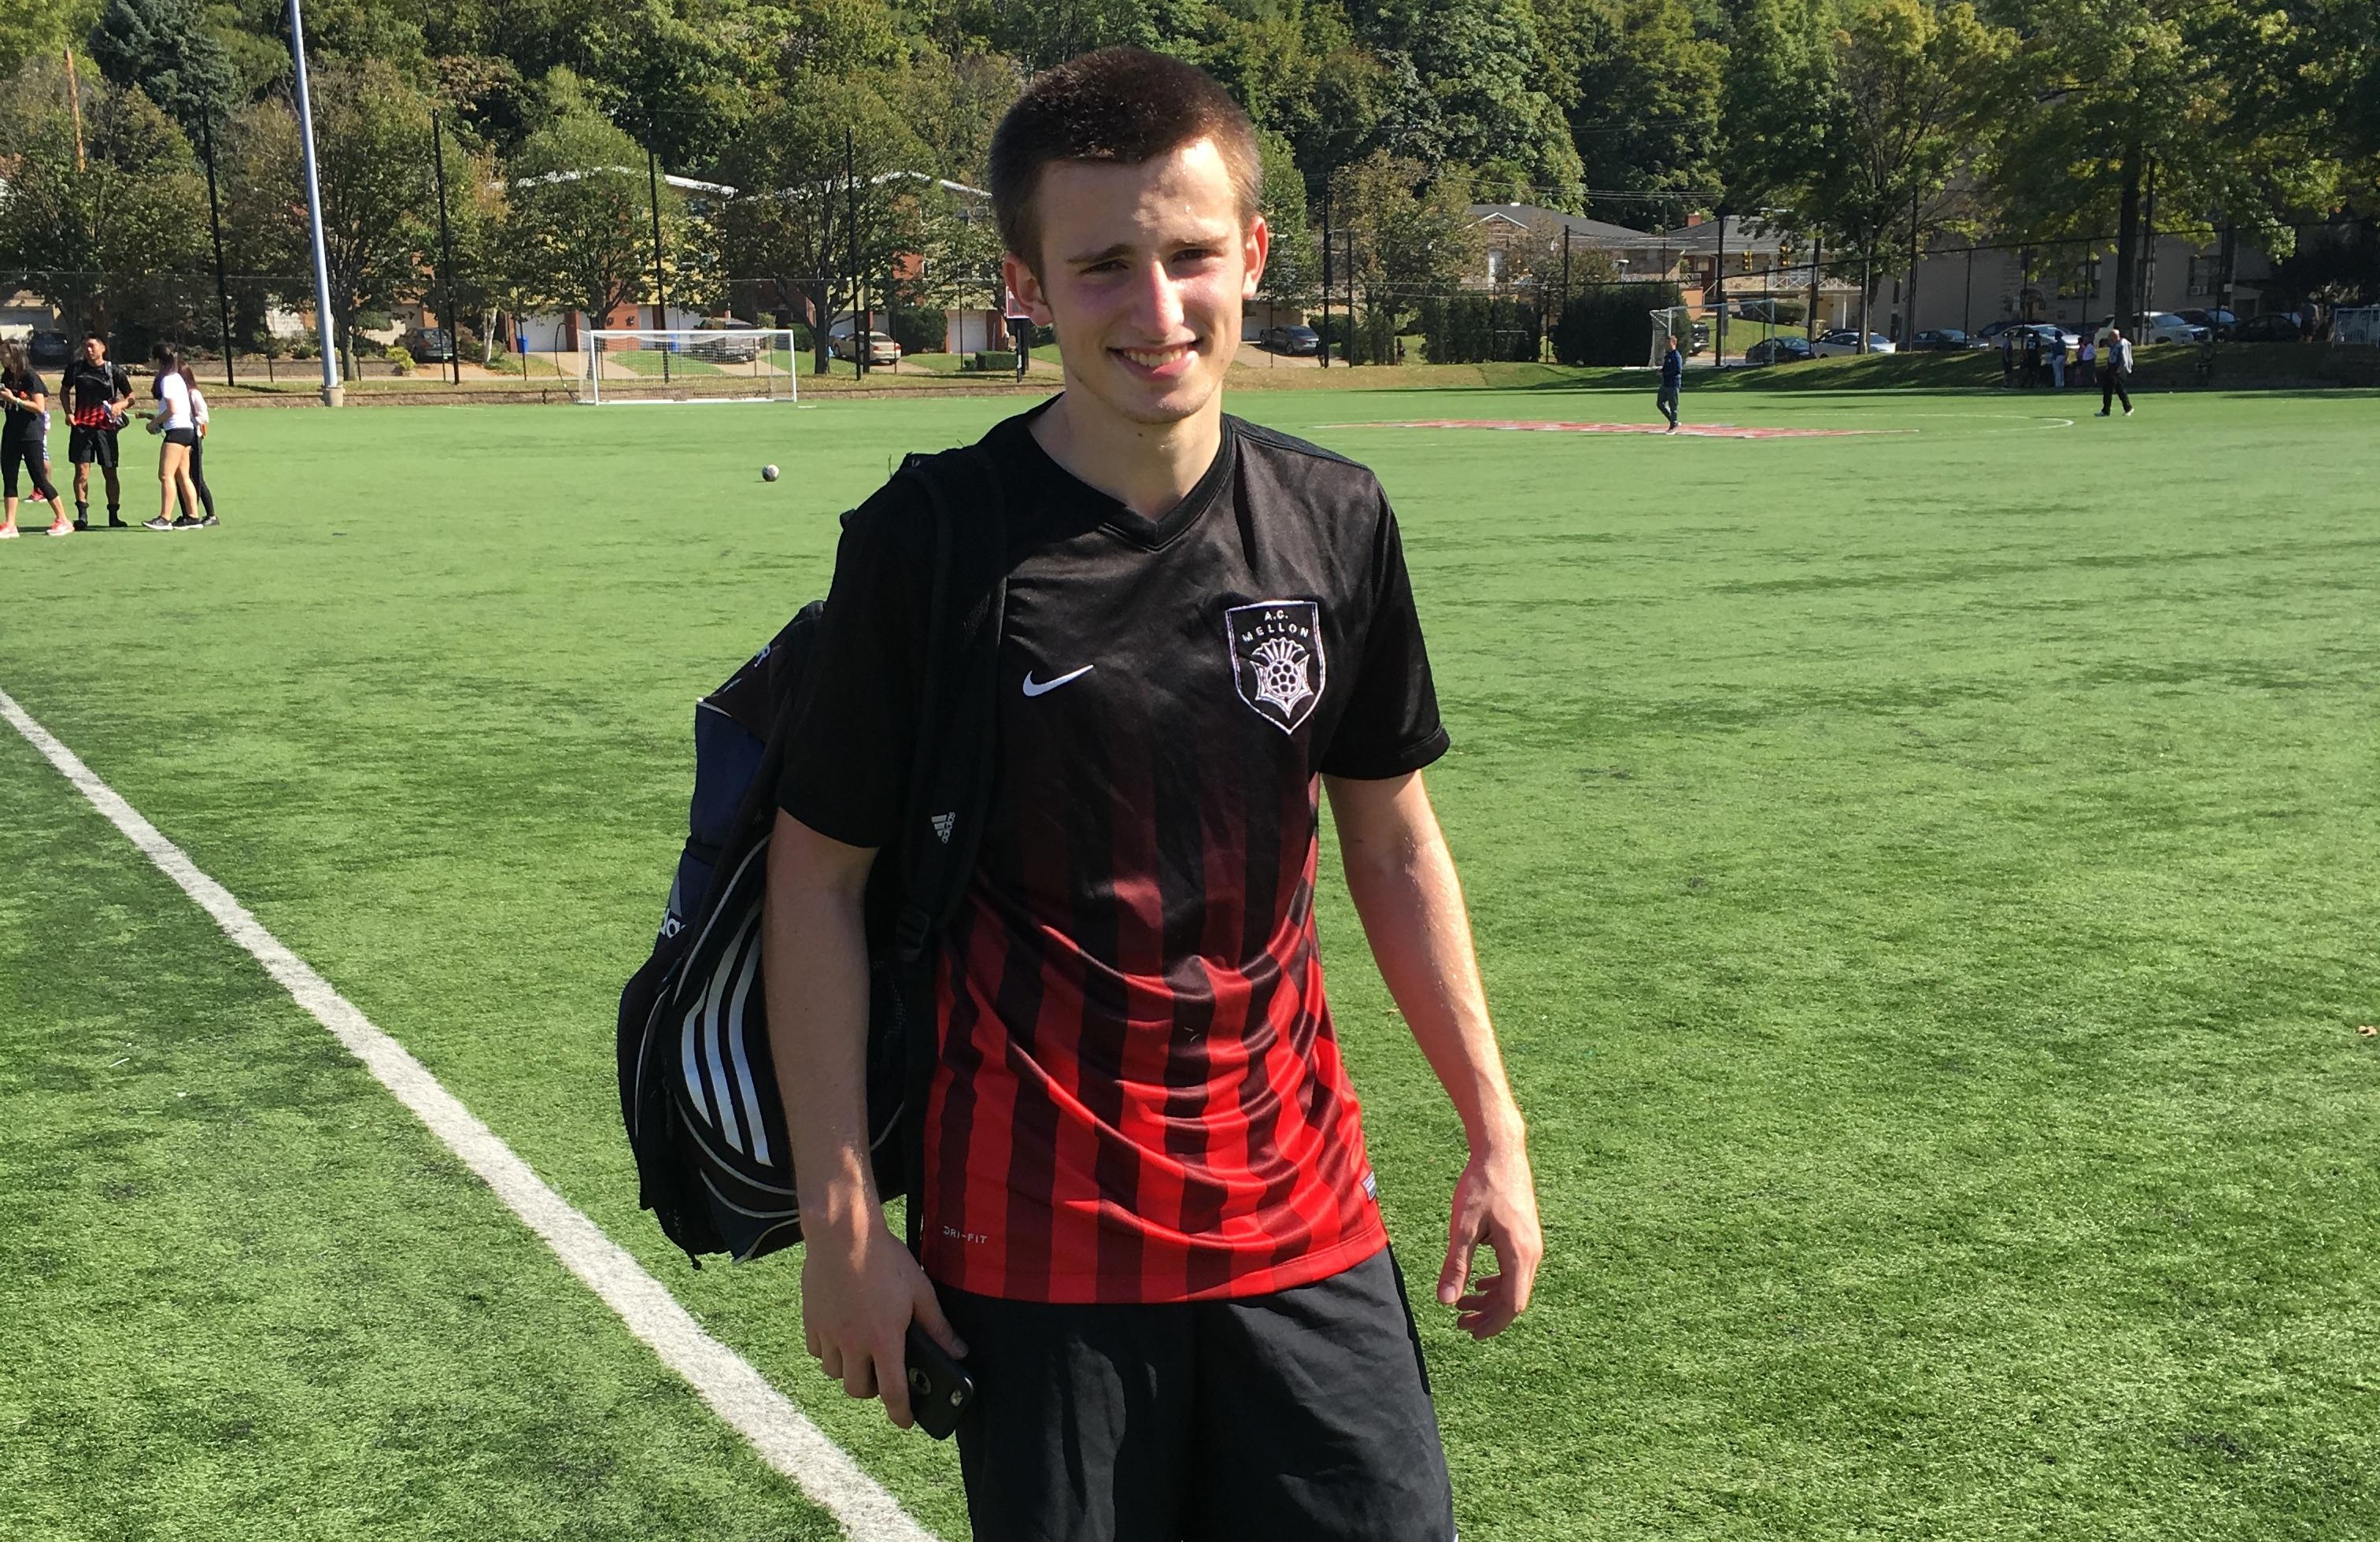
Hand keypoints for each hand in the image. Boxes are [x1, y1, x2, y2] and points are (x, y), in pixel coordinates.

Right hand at [801, 1218, 967, 1428]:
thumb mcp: (920, 1291)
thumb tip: (959, 1352)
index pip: (893, 1392)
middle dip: (872, 1390)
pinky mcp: (811, 1322)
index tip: (906, 1421)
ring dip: (850, 1370)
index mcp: (883, 1340)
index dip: (901, 1413)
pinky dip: (829, 1352)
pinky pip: (817, 1352)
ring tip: (862, 1352)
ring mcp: (829, 1334)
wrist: (842, 1234)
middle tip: (883, 1374)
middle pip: (859, 1390)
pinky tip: (840, 1335)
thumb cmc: (884, 1259)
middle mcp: (853, 1344)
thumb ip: (938, 1326)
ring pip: (835, 1373)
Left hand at [1437, 1141, 1541, 1338]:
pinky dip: (1497, 1281)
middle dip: (1488, 1315)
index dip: (1492, 1324)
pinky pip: (1515, 1270)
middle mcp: (1532, 1254)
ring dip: (1490, 1299)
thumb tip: (1444, 1302)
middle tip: (1460, 1324)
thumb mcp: (1463, 1228)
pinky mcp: (1525, 1236)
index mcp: (1520, 1255)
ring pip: (1514, 1285)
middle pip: (1514, 1299)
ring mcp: (1531, 1245)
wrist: (1502, 1153)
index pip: (1512, 1305)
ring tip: (1463, 1304)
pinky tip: (1477, 1282)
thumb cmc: (1482, 1186)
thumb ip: (1456, 1266)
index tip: (1468, 1331)